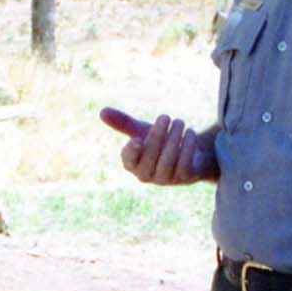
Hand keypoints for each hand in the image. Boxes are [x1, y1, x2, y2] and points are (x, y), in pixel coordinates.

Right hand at [99, 106, 218, 184]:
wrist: (188, 153)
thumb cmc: (159, 142)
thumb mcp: (141, 131)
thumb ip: (123, 123)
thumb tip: (102, 111)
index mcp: (132, 164)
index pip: (128, 161)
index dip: (131, 153)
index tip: (136, 140)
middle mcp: (147, 175)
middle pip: (150, 157)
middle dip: (158, 135)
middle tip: (165, 117)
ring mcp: (165, 179)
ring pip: (168, 161)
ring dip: (174, 139)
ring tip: (179, 121)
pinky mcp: (184, 178)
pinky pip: (184, 164)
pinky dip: (187, 146)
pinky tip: (189, 132)